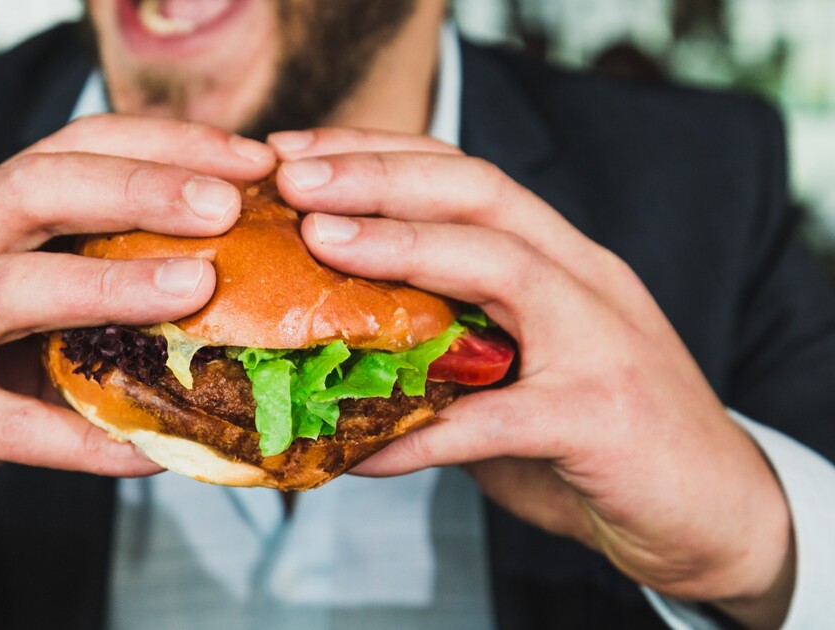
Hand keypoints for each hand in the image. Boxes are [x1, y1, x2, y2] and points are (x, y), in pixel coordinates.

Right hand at [0, 115, 276, 543]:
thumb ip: (51, 302)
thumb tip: (180, 308)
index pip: (62, 151)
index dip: (156, 146)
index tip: (240, 160)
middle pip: (38, 186)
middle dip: (142, 183)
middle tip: (232, 198)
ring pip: (13, 285)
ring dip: (114, 281)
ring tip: (198, 286)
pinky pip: (6, 426)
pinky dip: (83, 441)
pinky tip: (150, 453)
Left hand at [269, 128, 793, 628]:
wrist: (715, 513)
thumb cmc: (602, 438)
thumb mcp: (519, 373)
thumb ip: (448, 351)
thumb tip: (336, 346)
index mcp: (560, 259)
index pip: (465, 175)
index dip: (379, 154)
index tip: (297, 155)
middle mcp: (584, 280)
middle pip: (480, 191)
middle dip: (380, 174)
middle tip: (292, 178)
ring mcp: (602, 342)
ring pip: (502, 265)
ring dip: (402, 246)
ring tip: (320, 243)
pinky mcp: (603, 418)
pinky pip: (496, 419)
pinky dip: (422, 431)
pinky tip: (359, 450)